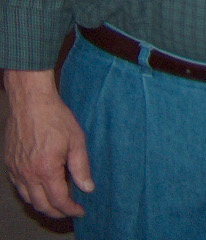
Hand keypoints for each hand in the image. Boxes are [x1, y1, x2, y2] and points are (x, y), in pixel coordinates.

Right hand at [3, 71, 92, 217]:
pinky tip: (41, 188)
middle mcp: (27, 174)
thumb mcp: (77, 140)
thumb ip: (81, 167)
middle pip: (41, 205)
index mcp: (46, 170)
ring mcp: (15, 170)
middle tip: (70, 210)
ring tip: (57, 202)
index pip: (58, 200)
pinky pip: (19, 187)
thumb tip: (87, 188)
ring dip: (43, 205)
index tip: (80, 211)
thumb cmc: (55, 118)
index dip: (70, 209)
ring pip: (27, 199)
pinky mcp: (9, 164)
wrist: (30, 103)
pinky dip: (30, 194)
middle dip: (57, 212)